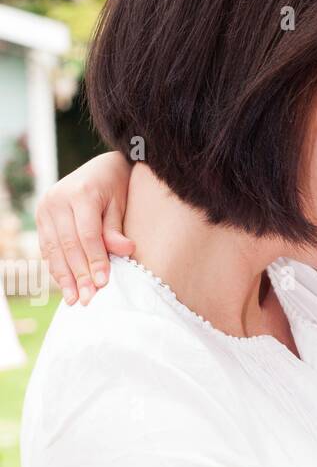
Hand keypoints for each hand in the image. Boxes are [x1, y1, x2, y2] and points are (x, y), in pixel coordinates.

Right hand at [36, 151, 134, 304]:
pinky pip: (47, 247)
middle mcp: (57, 200)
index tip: (103, 284)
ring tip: (74, 300)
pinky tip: (65, 286)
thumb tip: (125, 251)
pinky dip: (56, 267)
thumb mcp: (121, 203)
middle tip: (89, 300)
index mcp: (80, 194)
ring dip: (64, 277)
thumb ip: (116, 228)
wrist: (100, 167)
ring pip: (54, 249)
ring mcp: (45, 208)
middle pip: (68, 245)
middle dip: (79, 276)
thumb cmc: (116, 187)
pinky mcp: (41, 217)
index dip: (95, 261)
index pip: (88, 235)